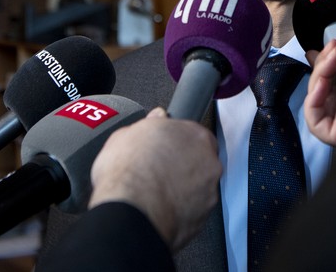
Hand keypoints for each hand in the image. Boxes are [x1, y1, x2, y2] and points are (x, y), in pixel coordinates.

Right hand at [88, 107, 221, 251]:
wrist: (129, 213)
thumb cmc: (128, 173)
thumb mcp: (127, 134)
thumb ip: (150, 123)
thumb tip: (155, 118)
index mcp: (194, 135)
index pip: (193, 133)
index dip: (177, 142)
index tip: (166, 148)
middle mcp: (209, 161)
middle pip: (201, 160)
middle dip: (184, 165)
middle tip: (160, 171)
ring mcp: (209, 191)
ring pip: (199, 187)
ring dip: (184, 188)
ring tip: (158, 192)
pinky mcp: (203, 217)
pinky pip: (194, 210)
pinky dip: (181, 210)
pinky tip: (161, 208)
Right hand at [304, 37, 335, 147]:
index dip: (330, 61)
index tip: (330, 43)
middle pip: (325, 87)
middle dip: (324, 62)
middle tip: (334, 45)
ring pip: (317, 100)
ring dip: (318, 74)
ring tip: (331, 57)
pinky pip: (316, 121)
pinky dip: (314, 98)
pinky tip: (324, 81)